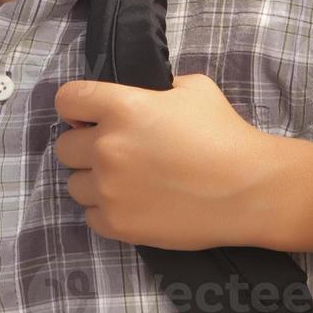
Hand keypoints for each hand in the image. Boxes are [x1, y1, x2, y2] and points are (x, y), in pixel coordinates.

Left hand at [53, 73, 273, 249]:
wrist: (247, 188)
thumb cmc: (224, 133)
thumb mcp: (193, 88)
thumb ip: (158, 88)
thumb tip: (143, 96)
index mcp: (121, 107)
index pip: (67, 99)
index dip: (75, 106)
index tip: (86, 115)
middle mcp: (106, 147)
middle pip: (64, 147)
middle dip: (85, 145)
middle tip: (116, 150)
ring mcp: (109, 188)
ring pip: (73, 184)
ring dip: (93, 180)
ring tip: (126, 180)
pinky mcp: (117, 224)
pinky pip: (90, 215)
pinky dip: (106, 210)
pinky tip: (134, 203)